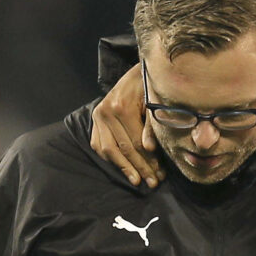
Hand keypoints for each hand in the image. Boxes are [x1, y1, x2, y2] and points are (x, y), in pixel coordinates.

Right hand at [89, 65, 162, 188]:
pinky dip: (111, 158)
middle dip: (140, 168)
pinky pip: (100, 145)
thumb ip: (151, 127)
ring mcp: (98, 116)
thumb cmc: (149, 87)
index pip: (135, 142)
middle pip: (124, 149)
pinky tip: (123, 168)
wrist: (134, 73)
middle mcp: (106, 112)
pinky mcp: (94, 120)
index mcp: (121, 107)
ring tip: (138, 181)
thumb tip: (149, 149)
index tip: (160, 174)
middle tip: (153, 182)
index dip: (149, 161)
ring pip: (109, 150)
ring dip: (124, 168)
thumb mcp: (154, 103)